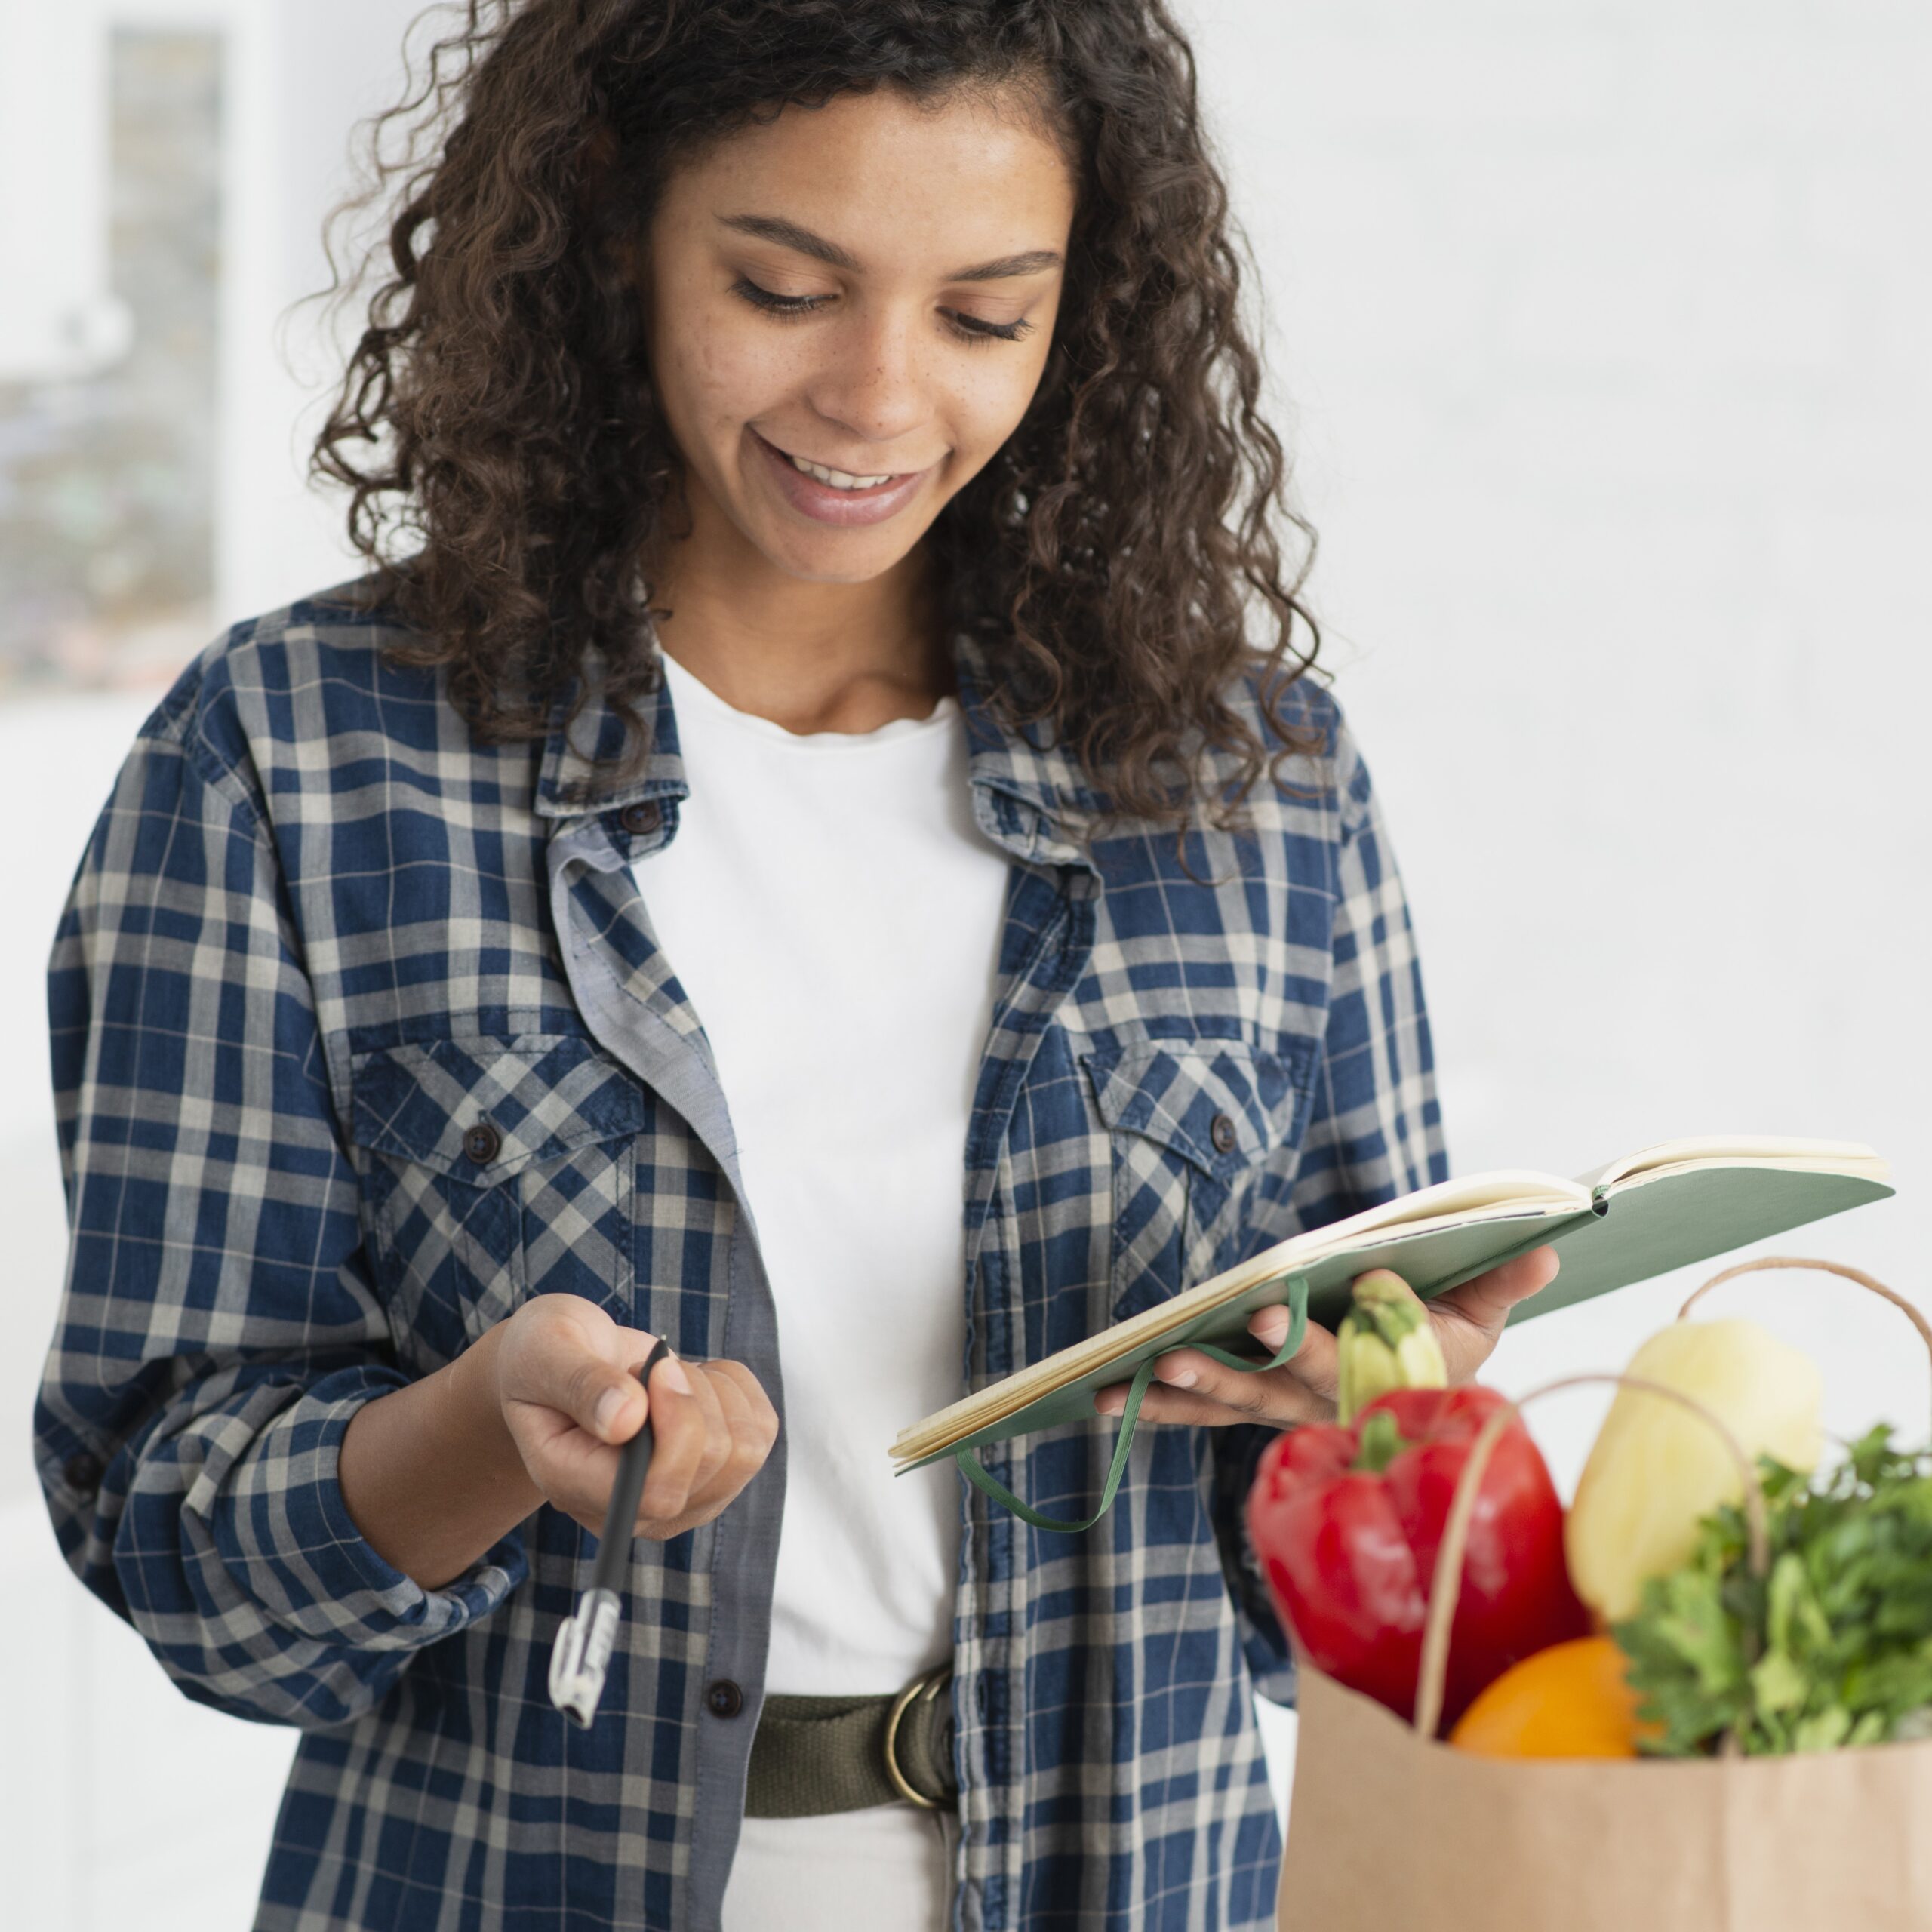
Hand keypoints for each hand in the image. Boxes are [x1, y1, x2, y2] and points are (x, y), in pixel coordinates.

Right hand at [493, 1293, 778, 1540]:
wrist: (566, 1362)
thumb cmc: (545, 1356)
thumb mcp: (545, 1351)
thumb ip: (580, 1384)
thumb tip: (627, 1421)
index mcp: (578, 1486)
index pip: (658, 1492)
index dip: (678, 1427)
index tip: (656, 1367)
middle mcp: (634, 1510)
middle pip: (713, 1463)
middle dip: (693, 1392)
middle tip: (650, 1366)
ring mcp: (682, 1498)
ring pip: (746, 1449)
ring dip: (715, 1390)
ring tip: (667, 1374)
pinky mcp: (719, 1473)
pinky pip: (761, 1429)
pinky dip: (735, 1387)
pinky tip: (694, 1379)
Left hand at [1090, 1245, 1559, 1430]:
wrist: (1421, 1380)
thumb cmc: (1448, 1331)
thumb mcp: (1483, 1306)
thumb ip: (1504, 1279)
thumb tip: (1543, 1248)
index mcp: (1388, 1376)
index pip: (1350, 1361)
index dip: (1316, 1340)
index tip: (1289, 1307)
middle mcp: (1329, 1401)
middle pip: (1281, 1386)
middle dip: (1243, 1366)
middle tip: (1203, 1344)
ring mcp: (1283, 1405)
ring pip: (1233, 1400)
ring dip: (1188, 1389)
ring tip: (1145, 1370)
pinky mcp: (1250, 1402)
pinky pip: (1199, 1411)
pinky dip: (1156, 1406)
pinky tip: (1107, 1399)